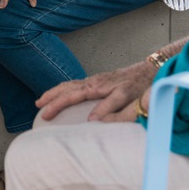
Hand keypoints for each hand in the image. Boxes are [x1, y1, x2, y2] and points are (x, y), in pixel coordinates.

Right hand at [35, 60, 157, 122]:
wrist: (150, 69)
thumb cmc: (140, 85)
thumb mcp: (126, 97)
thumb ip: (109, 108)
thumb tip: (91, 120)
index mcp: (96, 86)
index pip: (70, 96)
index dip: (56, 105)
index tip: (46, 114)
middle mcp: (93, 81)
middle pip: (66, 88)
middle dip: (51, 97)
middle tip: (38, 107)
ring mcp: (95, 79)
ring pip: (69, 85)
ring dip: (55, 92)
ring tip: (43, 100)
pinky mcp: (99, 80)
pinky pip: (76, 84)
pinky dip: (65, 89)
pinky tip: (64, 93)